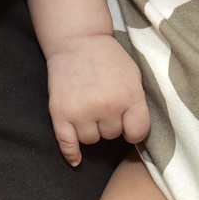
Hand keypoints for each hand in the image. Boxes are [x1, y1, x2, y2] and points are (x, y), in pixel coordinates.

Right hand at [45, 33, 149, 165]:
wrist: (78, 41)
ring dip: (92, 130)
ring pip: (91, 140)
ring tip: (90, 110)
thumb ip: (137, 103)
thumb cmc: (109, 59)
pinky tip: (76, 159)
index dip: (133, 130)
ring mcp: (82, 111)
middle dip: (110, 124)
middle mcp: (107, 107)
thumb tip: (137, 132)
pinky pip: (67, 144)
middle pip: (112, 135)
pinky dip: (71, 153)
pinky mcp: (60, 113)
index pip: (137, 132)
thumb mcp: (133, 76)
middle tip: (104, 104)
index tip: (128, 125)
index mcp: (130, 96)